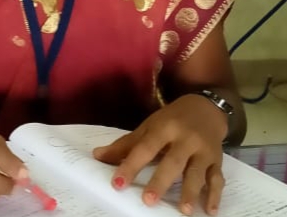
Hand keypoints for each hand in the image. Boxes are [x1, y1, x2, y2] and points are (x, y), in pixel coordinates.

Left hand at [93, 95, 228, 215]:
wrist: (206, 107)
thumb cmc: (172, 119)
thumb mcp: (149, 126)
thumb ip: (127, 144)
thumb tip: (97, 156)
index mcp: (165, 127)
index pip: (146, 147)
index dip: (131, 165)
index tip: (118, 184)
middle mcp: (185, 138)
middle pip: (173, 161)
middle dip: (161, 181)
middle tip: (148, 201)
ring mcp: (204, 150)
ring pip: (197, 172)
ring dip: (191, 191)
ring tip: (183, 211)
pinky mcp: (217, 160)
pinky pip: (217, 179)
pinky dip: (215, 195)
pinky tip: (209, 211)